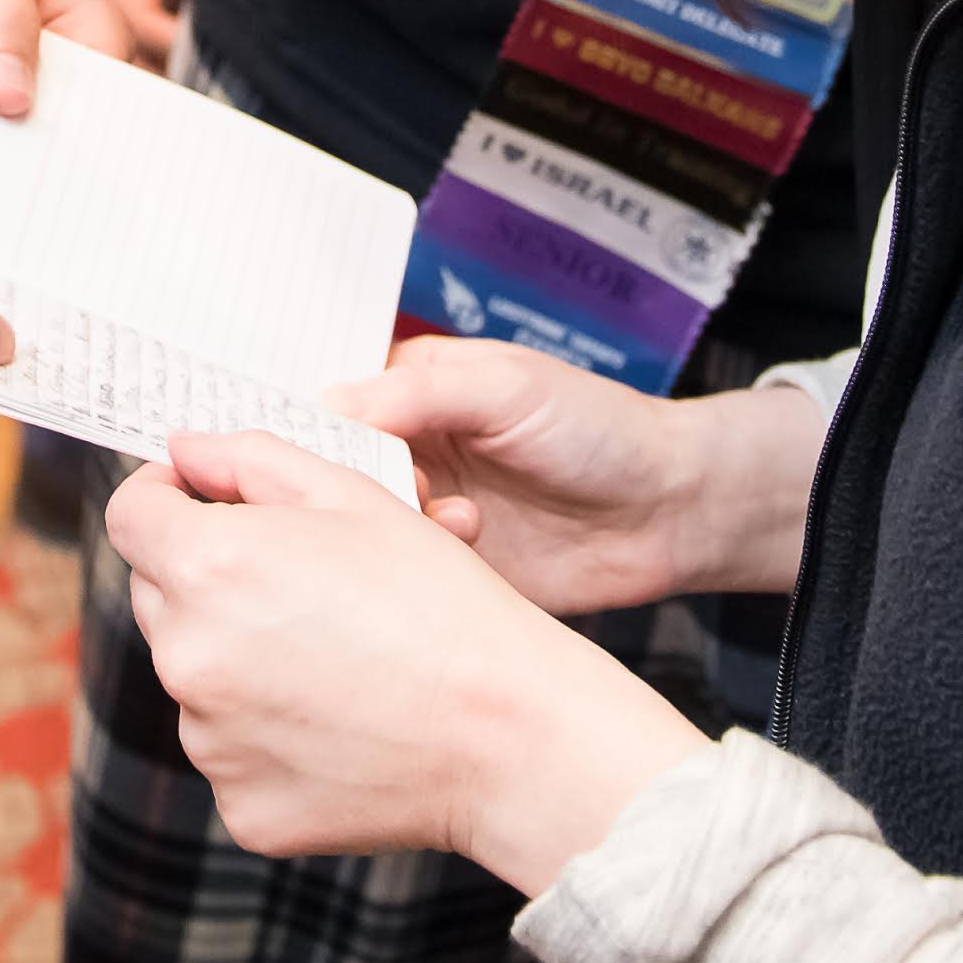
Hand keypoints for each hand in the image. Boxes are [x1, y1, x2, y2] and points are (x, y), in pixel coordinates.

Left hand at [109, 430, 703, 896]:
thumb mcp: (352, 494)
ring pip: (197, 679)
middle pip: (161, 597)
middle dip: (208, 578)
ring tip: (336, 659)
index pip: (130, 517)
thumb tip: (182, 451)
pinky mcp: (242, 809)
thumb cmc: (439, 602)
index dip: (164, 498)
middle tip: (298, 583)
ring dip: (238, 659)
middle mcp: (187, 657)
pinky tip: (342, 723)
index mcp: (207, 566)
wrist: (507, 735)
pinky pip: (233, 754)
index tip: (202, 501)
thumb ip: (248, 458)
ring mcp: (210, 743)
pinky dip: (270, 737)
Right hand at [340, 341, 821, 612]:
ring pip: (365, 527)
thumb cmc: (598, 427)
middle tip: (392, 479)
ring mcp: (428, 513)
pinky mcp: (451, 571)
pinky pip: (405, 575)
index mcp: (413, 390)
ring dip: (395, 521)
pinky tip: (470, 541)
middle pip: (333, 472)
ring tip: (454, 511)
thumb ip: (419, 392)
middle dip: (346, 481)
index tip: (289, 445)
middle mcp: (411, 451)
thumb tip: (330, 403)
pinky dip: (422, 565)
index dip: (303, 424)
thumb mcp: (508, 387)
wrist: (673, 510)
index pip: (330, 404)